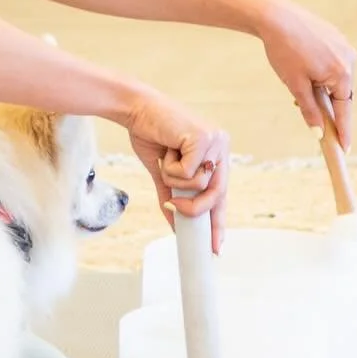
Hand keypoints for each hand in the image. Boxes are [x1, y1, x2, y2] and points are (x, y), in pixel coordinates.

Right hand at [123, 87, 229, 252]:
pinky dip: (171, 167)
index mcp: (216, 155)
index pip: (221, 194)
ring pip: (200, 184)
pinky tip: (167, 149)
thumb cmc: (150, 135)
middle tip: (175, 207)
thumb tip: (175, 223)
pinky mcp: (204, 138)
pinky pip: (188, 172)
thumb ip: (172, 196)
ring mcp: (215, 141)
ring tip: (166, 158)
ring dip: (175, 178)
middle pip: (217, 194)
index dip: (218, 222)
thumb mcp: (163, 172)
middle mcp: (220, 147)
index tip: (215, 247)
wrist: (135, 110)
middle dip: (194, 208)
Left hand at [256, 0, 356, 150]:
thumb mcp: (295, 85)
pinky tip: (303, 68)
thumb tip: (319, 133)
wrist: (274, 16)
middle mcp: (349, 59)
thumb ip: (309, 110)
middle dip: (326, 104)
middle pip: (341, 93)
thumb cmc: (283, 51)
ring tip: (298, 83)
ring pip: (335, 77)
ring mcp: (344, 46)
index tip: (345, 148)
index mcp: (342, 73)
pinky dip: (321, 72)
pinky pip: (332, 62)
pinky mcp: (336, 37)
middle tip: (310, 113)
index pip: (345, 110)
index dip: (343, 131)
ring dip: (321, 87)